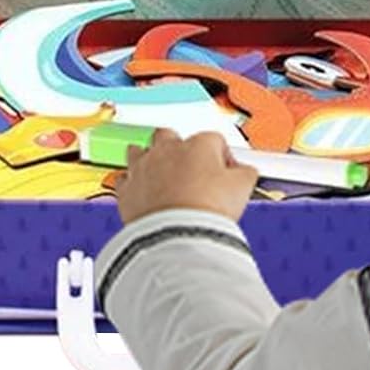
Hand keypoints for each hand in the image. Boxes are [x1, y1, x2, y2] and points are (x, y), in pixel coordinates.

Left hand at [114, 130, 259, 224]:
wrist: (175, 234)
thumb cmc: (207, 209)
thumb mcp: (242, 188)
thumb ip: (245, 174)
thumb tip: (246, 171)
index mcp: (198, 145)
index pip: (213, 140)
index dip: (221, 157)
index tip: (224, 174)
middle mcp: (167, 150)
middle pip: (170, 135)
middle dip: (178, 147)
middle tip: (189, 167)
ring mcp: (143, 166)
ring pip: (139, 149)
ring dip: (149, 158)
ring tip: (160, 172)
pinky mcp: (126, 189)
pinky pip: (124, 178)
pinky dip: (132, 183)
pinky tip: (141, 191)